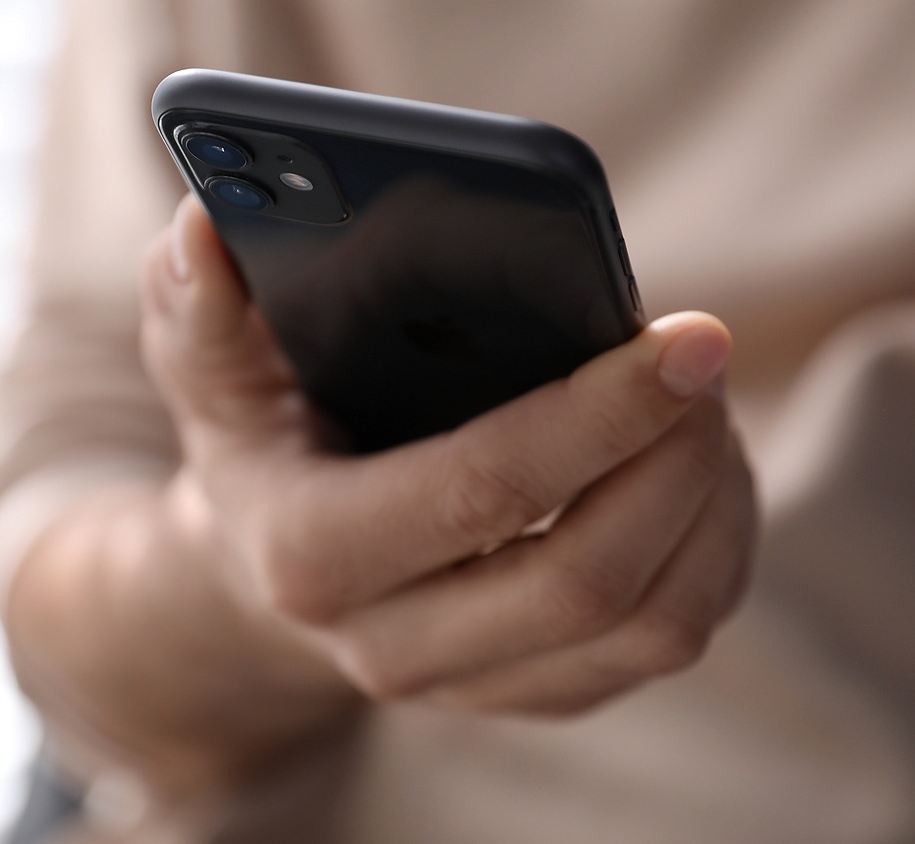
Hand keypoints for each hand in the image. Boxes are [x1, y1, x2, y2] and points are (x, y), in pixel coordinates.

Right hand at [140, 196, 755, 716]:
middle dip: (675, 457)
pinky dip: (717, 545)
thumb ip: (197, 304)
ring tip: (707, 403)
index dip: (596, 413)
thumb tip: (203, 223)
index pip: (482, 492)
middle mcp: (398, 647)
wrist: (269, 578)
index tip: (684, 335)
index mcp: (314, 558)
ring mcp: (480, 685)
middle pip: (590, 579)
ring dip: (708, 504)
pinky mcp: (547, 691)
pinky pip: (673, 637)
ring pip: (657, 625)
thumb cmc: (258, 445)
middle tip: (704, 355)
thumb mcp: (206, 373)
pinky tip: (701, 463)